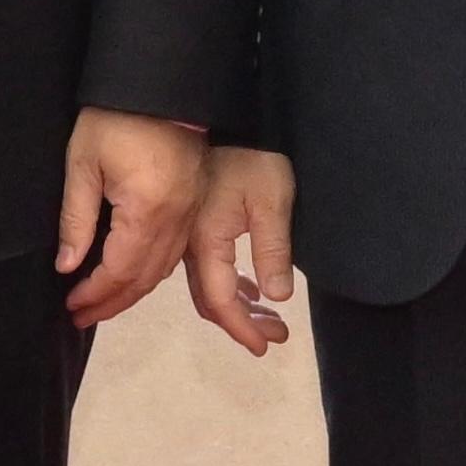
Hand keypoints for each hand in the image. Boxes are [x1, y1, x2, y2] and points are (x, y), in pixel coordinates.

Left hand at [57, 109, 204, 326]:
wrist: (163, 83)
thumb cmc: (115, 117)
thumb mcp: (83, 162)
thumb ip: (76, 219)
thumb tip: (67, 267)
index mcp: (148, 210)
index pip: (120, 270)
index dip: (94, 293)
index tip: (71, 305)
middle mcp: (177, 219)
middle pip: (144, 278)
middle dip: (112, 302)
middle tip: (82, 315)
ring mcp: (191, 212)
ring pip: (163, 268)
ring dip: (132, 291)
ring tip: (102, 302)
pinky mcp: (195, 202)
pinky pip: (175, 251)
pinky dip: (151, 271)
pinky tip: (131, 274)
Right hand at [182, 146, 297, 354]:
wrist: (226, 119)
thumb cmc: (254, 157)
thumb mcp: (272, 200)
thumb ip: (272, 249)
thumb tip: (277, 297)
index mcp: (208, 241)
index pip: (221, 300)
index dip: (242, 328)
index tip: (266, 346)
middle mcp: (191, 245)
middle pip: (210, 299)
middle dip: (242, 322)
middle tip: (276, 334)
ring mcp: (188, 235)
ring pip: (207, 285)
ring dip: (237, 305)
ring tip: (269, 317)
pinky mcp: (194, 224)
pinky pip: (206, 267)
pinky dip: (229, 284)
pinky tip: (250, 287)